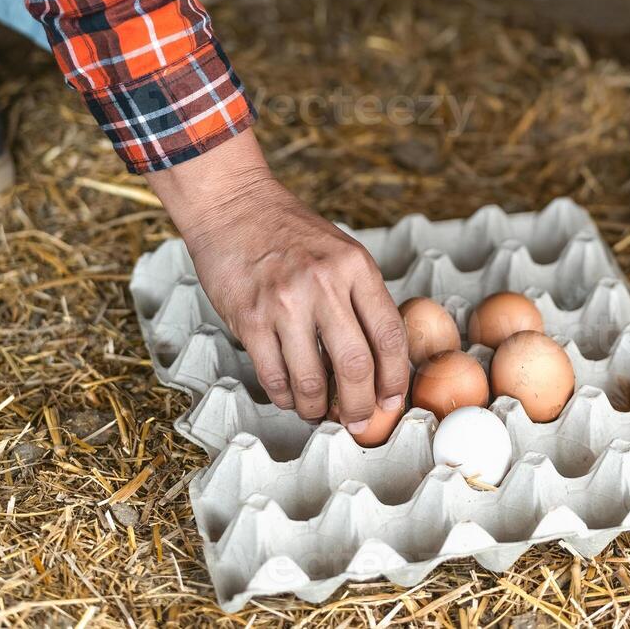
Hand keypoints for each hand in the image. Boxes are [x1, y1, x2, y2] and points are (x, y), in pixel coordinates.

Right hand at [145, 132, 408, 430]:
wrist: (234, 206)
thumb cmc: (290, 233)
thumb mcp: (342, 252)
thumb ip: (361, 297)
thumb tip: (380, 359)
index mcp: (356, 267)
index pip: (389, 334)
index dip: (395, 378)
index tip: (393, 400)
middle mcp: (324, 284)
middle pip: (355, 365)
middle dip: (361, 405)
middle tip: (360, 421)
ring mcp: (284, 302)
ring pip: (311, 380)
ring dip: (317, 408)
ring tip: (319, 412)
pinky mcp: (250, 318)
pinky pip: (273, 376)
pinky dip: (284, 397)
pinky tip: (289, 397)